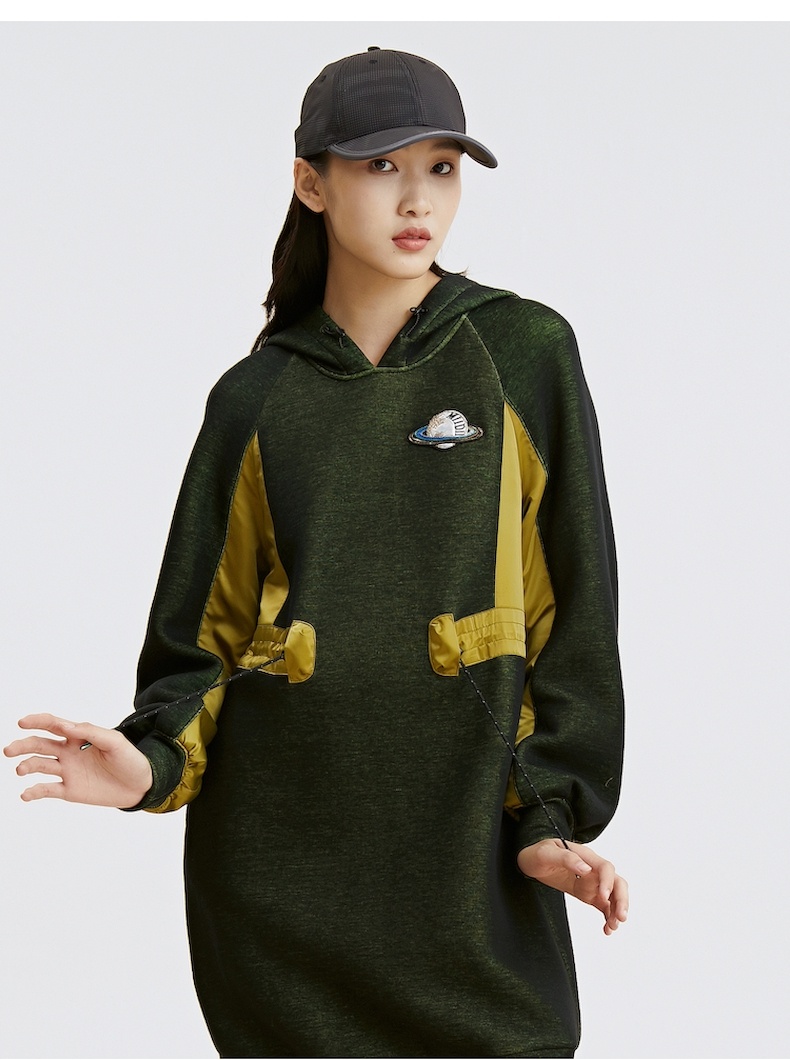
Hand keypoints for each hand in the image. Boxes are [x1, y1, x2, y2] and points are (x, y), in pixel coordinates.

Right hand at [4, 713, 152, 808]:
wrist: (140, 785)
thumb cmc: (129, 759)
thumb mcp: (115, 741)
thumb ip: (91, 732)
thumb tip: (66, 726)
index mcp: (79, 736)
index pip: (54, 725)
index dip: (38, 721)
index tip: (22, 722)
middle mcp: (69, 752)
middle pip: (40, 745)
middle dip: (23, 745)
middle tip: (9, 750)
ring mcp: (68, 771)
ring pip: (40, 766)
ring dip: (27, 766)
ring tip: (20, 770)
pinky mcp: (70, 790)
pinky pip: (47, 790)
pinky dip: (34, 792)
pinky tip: (25, 794)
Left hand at [517, 838, 627, 934]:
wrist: (530, 861)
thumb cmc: (538, 853)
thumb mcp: (547, 853)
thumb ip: (567, 859)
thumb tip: (586, 869)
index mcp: (585, 856)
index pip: (605, 867)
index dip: (608, 881)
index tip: (603, 896)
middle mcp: (593, 869)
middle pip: (617, 882)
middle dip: (622, 900)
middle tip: (620, 917)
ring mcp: (592, 882)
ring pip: (614, 896)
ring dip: (617, 911)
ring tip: (613, 927)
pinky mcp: (588, 893)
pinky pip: (604, 905)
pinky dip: (609, 917)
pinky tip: (607, 928)